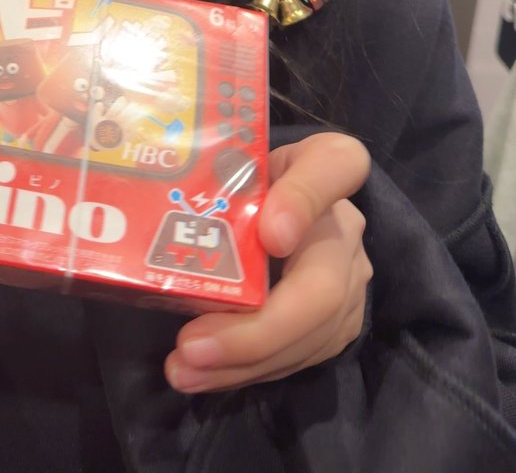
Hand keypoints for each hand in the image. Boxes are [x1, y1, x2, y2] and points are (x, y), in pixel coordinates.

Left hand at [165, 132, 372, 392]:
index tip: (271, 236)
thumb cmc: (243, 178)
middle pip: (321, 293)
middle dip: (254, 333)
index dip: (301, 202)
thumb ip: (241, 179)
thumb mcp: (235, 159)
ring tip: (185, 371)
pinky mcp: (333, 326)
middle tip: (191, 348)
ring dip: (243, 363)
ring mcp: (349, 284)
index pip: (332, 167)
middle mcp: (348, 231)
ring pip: (309, 338)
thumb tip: (274, 235)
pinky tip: (205, 374)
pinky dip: (247, 370)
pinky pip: (296, 357)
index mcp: (329, 167)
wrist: (267, 205)